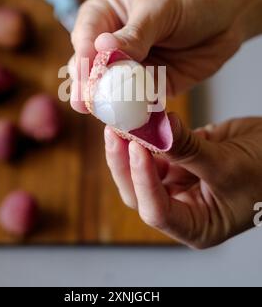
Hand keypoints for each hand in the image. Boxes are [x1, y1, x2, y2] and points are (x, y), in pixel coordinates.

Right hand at [70, 0, 261, 112]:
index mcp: (104, 14)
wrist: (229, 15)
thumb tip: (102, 47)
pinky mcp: (149, 86)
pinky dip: (135, 112)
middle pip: (91, 68)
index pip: (85, 36)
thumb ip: (134, 33)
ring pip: (111, 90)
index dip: (83, 57)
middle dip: (88, 86)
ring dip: (110, 104)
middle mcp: (112, 43)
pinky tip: (132, 121)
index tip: (84, 74)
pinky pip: (137, 102)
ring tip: (107, 115)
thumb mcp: (160, 9)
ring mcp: (129, 67)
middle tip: (84, 103)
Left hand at [104, 115, 261, 248]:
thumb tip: (157, 128)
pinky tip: (141, 119)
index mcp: (196, 225)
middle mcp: (182, 206)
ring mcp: (178, 181)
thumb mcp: (228, 165)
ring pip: (142, 168)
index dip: (144, 181)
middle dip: (126, 163)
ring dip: (130, 146)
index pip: (158, 211)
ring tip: (123, 121)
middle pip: (140, 191)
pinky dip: (147, 134)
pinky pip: (155, 148)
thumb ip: (188, 149)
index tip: (136, 148)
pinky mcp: (177, 159)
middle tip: (116, 132)